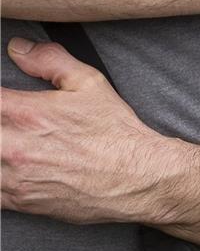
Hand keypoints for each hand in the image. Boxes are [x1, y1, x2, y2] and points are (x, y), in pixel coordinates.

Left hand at [2, 39, 163, 222]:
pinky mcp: (19, 202)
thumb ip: (49, 60)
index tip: (4, 101)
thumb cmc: (114, 131)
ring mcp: (14, 177)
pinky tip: (8, 166)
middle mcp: (13, 146)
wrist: (135, 177)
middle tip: (7, 123)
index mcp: (27, 112)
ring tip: (9, 142)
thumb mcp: (88, 83)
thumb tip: (18, 48)